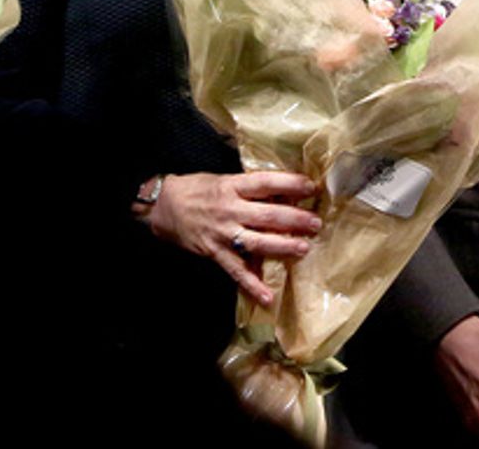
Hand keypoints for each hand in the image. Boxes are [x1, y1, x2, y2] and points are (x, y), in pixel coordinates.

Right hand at [141, 171, 319, 305]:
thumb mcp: (225, 180)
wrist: (163, 207)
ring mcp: (223, 234)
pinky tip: (268, 297)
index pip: (266, 183)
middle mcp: (230, 210)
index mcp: (233, 187)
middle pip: (267, 215)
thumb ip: (251, 188)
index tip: (311, 187)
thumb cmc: (198, 189)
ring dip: (282, 246)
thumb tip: (285, 194)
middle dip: (294, 220)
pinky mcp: (215, 253)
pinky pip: (236, 271)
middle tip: (316, 223)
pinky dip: (252, 285)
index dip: (290, 184)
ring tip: (303, 248)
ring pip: (257, 242)